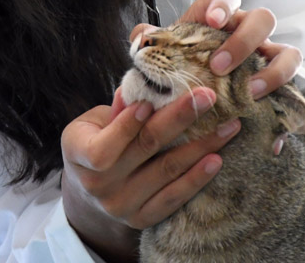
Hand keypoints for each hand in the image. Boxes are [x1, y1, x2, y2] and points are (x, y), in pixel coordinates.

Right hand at [61, 86, 241, 261]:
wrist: (90, 186)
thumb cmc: (96, 139)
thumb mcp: (95, 120)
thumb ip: (118, 108)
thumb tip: (144, 85)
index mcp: (78, 154)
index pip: (103, 147)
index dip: (127, 126)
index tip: (152, 103)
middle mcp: (97, 185)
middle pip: (144, 149)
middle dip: (179, 119)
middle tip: (207, 97)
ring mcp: (120, 206)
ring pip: (166, 172)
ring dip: (200, 146)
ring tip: (227, 126)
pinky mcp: (141, 219)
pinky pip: (174, 198)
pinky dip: (196, 178)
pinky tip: (216, 159)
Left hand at [131, 0, 301, 99]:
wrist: (192, 99)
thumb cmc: (180, 67)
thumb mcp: (163, 55)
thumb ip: (151, 42)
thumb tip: (142, 36)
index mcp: (220, 18)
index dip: (224, 4)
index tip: (213, 20)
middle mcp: (248, 34)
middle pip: (263, 19)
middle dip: (243, 41)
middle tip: (218, 67)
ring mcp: (267, 58)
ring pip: (288, 53)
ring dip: (273, 71)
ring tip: (250, 92)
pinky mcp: (277, 84)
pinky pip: (293, 90)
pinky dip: (283, 104)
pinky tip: (265, 119)